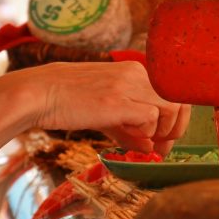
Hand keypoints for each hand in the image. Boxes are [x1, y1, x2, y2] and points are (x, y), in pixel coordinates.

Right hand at [3, 62, 189, 152]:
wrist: (39, 93)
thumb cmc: (70, 101)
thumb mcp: (106, 111)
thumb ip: (131, 128)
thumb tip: (150, 148)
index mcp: (136, 71)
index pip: (174, 93)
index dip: (176, 119)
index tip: (164, 139)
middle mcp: (137, 74)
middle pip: (179, 101)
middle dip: (176, 129)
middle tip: (161, 148)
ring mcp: (129, 85)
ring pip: (171, 108)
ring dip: (165, 133)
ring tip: (148, 147)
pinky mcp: (118, 101)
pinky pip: (151, 118)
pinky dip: (147, 133)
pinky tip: (130, 139)